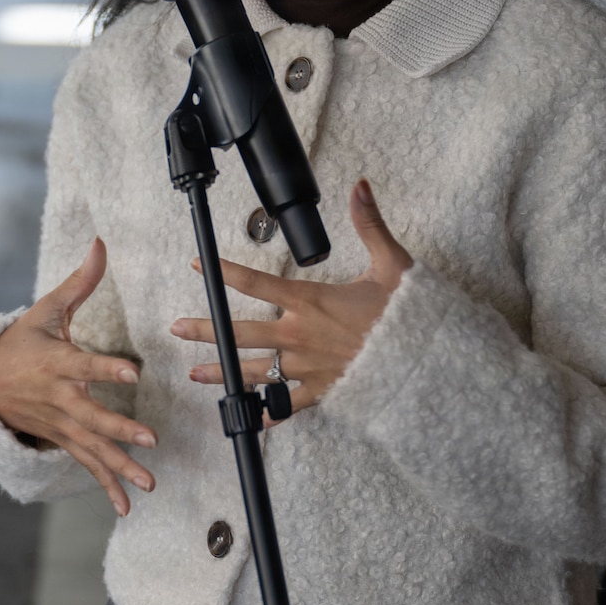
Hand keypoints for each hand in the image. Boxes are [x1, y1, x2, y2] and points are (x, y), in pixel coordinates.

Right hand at [0, 238, 152, 515]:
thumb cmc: (22, 342)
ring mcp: (60, 424)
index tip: (132, 372)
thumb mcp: (45, 311)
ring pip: (92, 448)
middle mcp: (58, 398)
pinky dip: (106, 487)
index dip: (106, 367)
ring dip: (120, 467)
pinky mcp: (63, 439)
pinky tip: (127, 506)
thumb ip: (79, 282)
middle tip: (150, 440)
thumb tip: (101, 244)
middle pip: (90, 416)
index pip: (84, 364)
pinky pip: (86, 465)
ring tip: (149, 482)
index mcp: (55, 363)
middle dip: (119, 429)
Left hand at [171, 180, 411, 413]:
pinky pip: (288, 407)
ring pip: (255, 372)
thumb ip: (369, 223)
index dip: (223, 273)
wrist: (429, 359)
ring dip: (223, 373)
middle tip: (176, 329)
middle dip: (205, 330)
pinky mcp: (323, 392)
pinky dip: (268, 414)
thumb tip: (360, 186)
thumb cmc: (407, 312)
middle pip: (240, 333)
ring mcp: (308, 367)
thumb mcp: (391, 262)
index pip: (255, 284)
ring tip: (196, 375)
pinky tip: (249, 418)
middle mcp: (300, 336)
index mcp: (310, 301)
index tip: (199, 266)